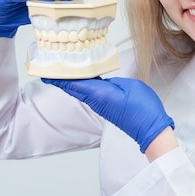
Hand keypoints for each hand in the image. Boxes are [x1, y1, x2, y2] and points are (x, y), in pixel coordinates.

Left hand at [42, 77, 173, 152]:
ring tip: (62, 67)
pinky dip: (80, 84)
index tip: (44, 69)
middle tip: (49, 65)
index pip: (72, 82)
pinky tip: (82, 77)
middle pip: (72, 87)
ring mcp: (100, 105)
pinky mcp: (105, 107)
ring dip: (69, 80)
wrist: (151, 130)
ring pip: (79, 90)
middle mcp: (95, 100)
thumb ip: (112, 80)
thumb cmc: (143, 108)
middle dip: (59, 77)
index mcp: (98, 93)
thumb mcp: (128, 86)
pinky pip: (87, 93)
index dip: (57, 76)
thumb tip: (101, 78)